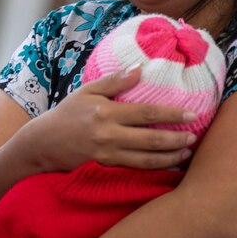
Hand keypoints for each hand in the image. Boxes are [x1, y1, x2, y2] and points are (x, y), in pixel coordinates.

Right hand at [21, 66, 196, 170]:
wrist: (42, 144)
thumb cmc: (66, 114)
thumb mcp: (86, 92)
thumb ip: (114, 81)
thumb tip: (140, 68)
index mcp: (106, 113)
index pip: (147, 113)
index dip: (172, 115)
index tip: (192, 114)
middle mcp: (109, 135)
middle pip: (151, 139)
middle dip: (176, 139)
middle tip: (194, 136)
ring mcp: (107, 155)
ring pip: (146, 159)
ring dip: (170, 157)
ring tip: (186, 153)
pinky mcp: (105, 168)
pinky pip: (135, 169)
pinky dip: (154, 168)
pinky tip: (167, 165)